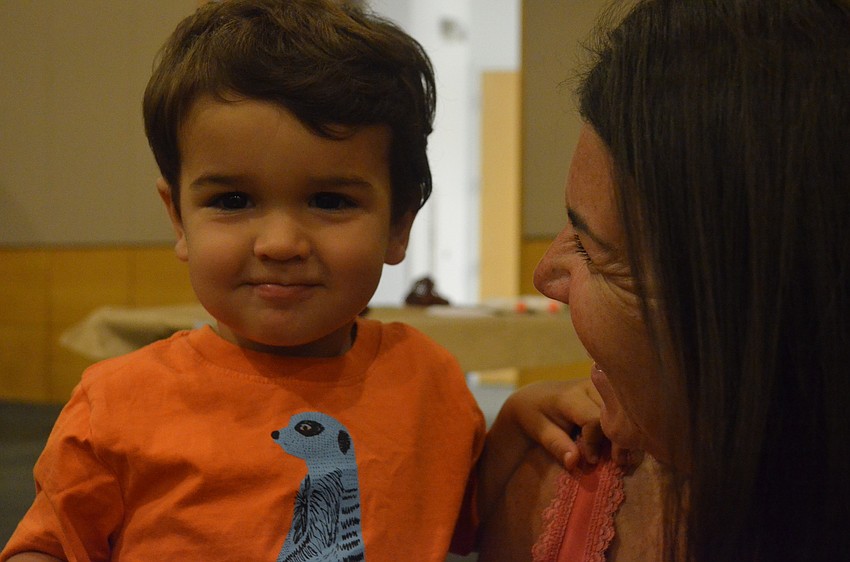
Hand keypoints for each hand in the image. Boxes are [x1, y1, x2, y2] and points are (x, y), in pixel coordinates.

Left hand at [501, 378, 640, 468]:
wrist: (537, 395)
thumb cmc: (536, 415)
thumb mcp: (538, 431)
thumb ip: (557, 445)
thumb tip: (574, 462)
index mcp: (570, 396)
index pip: (593, 419)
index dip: (595, 442)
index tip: (591, 460)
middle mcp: (590, 386)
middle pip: (615, 414)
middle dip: (620, 440)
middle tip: (619, 462)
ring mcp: (603, 386)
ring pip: (626, 410)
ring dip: (629, 434)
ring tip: (625, 457)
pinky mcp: (611, 391)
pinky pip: (626, 409)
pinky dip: (629, 428)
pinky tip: (628, 446)